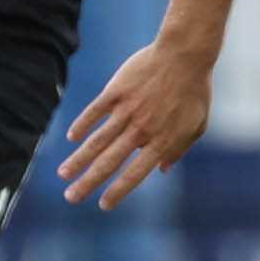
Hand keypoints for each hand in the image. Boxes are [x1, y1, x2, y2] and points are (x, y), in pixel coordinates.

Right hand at [58, 34, 214, 209]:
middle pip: (109, 162)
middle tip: (70, 197)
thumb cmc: (194, 91)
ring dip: (78, 160)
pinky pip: (95, 112)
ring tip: (63, 174)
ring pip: (97, 141)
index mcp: (162, 141)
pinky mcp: (116, 91)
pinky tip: (71, 139)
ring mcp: (127, 110)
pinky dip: (82, 126)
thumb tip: (162, 171)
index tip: (102, 205)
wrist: (184, 54)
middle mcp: (141, 130)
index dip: (117, 191)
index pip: (134, 174)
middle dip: (88, 182)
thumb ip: (179, 150)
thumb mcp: (197, 125)